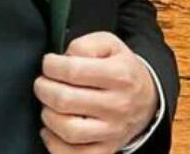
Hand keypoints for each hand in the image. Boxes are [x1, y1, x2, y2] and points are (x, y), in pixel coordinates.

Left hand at [35, 31, 158, 153]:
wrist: (147, 100)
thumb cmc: (122, 70)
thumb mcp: (110, 45)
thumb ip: (85, 45)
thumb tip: (64, 59)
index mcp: (120, 75)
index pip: (73, 71)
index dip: (51, 66)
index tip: (48, 64)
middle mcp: (118, 105)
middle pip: (65, 100)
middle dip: (44, 89)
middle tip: (43, 83)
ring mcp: (112, 131)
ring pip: (68, 130)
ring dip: (48, 115)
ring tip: (49, 104)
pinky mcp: (106, 149)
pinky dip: (54, 143)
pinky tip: (51, 129)